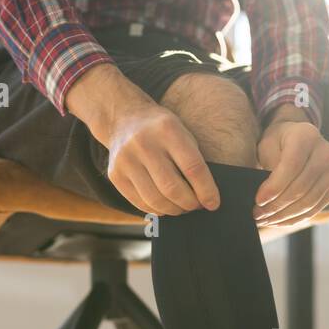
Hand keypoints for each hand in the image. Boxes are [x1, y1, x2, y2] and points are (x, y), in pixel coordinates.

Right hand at [66, 64, 218, 214]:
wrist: (123, 118)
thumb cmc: (161, 130)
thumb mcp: (181, 132)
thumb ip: (193, 159)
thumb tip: (206, 197)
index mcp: (167, 129)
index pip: (193, 167)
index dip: (206, 190)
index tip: (213, 203)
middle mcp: (144, 143)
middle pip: (172, 188)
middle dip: (190, 203)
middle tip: (197, 206)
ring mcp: (126, 160)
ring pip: (156, 200)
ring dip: (175, 210)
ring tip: (183, 207)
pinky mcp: (115, 174)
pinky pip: (141, 202)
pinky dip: (158, 209)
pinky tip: (166, 205)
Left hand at [253, 109, 328, 225]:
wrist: (299, 141)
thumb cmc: (278, 143)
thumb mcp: (268, 146)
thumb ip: (269, 166)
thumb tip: (266, 197)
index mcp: (307, 136)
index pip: (291, 167)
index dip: (274, 187)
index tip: (258, 201)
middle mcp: (325, 152)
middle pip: (300, 188)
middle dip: (276, 205)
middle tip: (257, 215)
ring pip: (308, 203)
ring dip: (284, 216)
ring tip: (266, 220)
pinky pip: (314, 209)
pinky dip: (294, 218)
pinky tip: (279, 221)